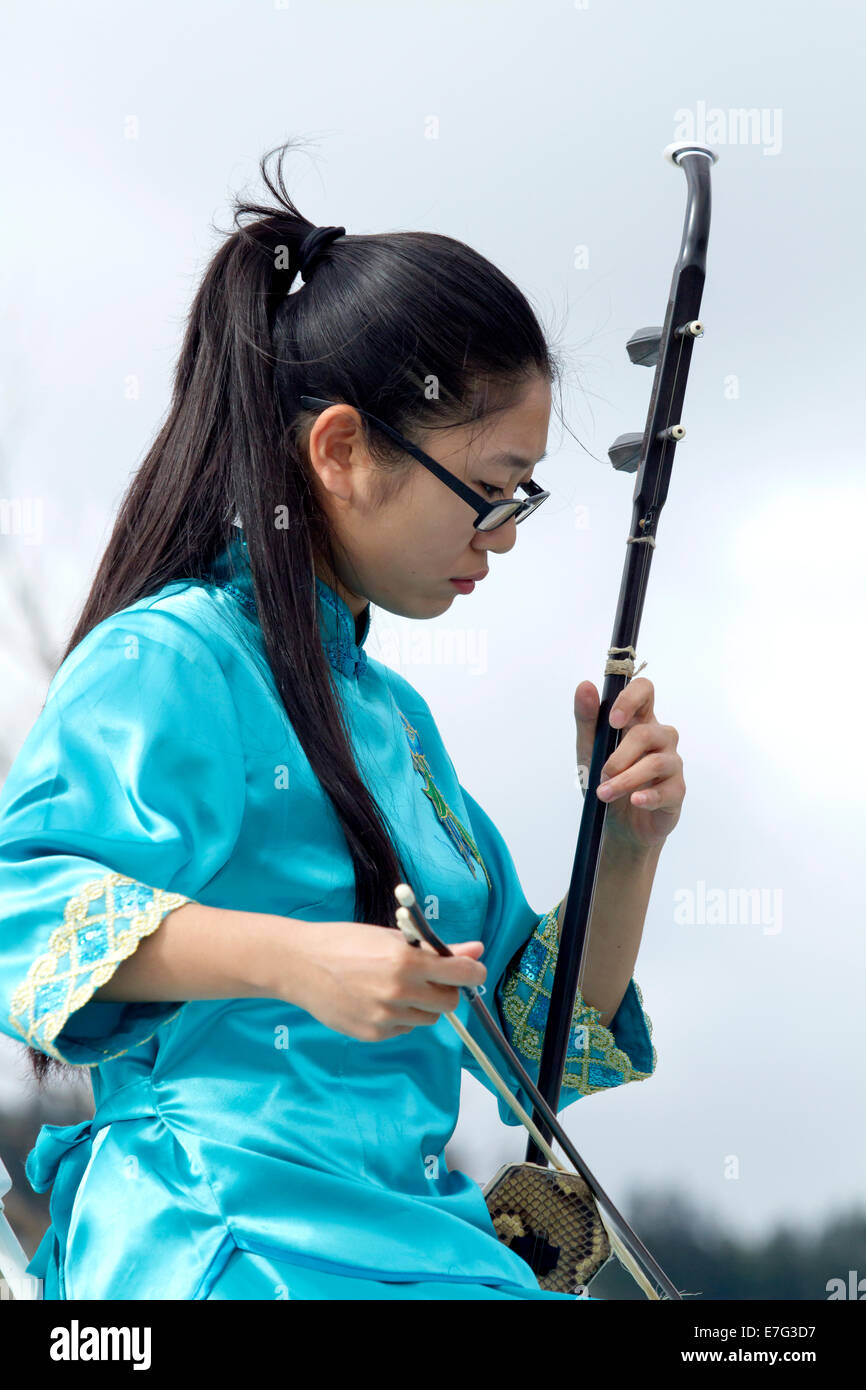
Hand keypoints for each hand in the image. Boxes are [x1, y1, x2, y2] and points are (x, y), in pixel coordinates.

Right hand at [288, 918, 486, 1041]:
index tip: (473, 969)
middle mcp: (399, 992)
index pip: (461, 974)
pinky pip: (404, 1028)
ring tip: (396, 987)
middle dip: (446, 989)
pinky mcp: (373, 1034)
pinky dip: (401, 1016)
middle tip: (429, 977)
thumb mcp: (392, 937)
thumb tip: (476, 950)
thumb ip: (437, 948)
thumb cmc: (345, 942)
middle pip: (449, 1002)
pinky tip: (378, 1000)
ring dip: (423, 1004)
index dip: (472, 971)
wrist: (300, 965)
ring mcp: (386, 1017)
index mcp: (406, 961)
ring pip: (428, 1018)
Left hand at [575, 677, 684, 850]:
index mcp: (639, 720)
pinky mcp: (677, 791)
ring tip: (605, 794)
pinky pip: (668, 790)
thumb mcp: (589, 749)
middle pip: (648, 732)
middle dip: (620, 756)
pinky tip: (634, 801)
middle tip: (602, 774)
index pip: (644, 690)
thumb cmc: (606, 780)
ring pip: (657, 762)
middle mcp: (660, 738)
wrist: (617, 824)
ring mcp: (672, 764)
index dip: (631, 699)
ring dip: (626, 779)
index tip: (613, 720)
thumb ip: (587, 719)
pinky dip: (648, 796)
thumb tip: (585, 686)